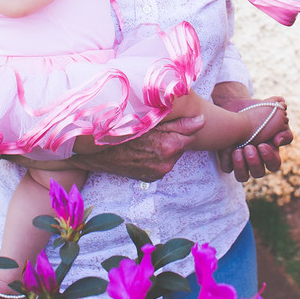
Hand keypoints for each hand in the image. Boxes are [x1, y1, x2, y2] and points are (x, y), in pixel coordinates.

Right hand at [73, 113, 203, 181]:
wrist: (96, 151)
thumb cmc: (122, 129)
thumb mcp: (150, 121)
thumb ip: (179, 123)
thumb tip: (202, 120)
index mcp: (168, 146)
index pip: (191, 134)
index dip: (185, 125)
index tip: (174, 120)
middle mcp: (165, 163)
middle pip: (182, 144)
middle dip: (175, 136)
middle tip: (156, 128)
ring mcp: (158, 172)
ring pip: (172, 154)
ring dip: (166, 146)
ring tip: (148, 138)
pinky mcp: (151, 178)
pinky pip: (162, 163)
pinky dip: (158, 155)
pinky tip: (144, 149)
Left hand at [213, 95, 294, 181]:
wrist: (235, 106)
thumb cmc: (257, 113)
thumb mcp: (274, 119)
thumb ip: (283, 129)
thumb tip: (278, 141)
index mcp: (269, 153)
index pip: (274, 164)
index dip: (269, 158)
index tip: (262, 145)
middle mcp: (255, 160)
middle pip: (258, 173)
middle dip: (254, 162)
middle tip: (249, 148)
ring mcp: (240, 161)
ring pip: (242, 176)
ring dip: (241, 166)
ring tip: (238, 150)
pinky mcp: (227, 159)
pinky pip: (227, 167)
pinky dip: (227, 159)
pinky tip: (228, 147)